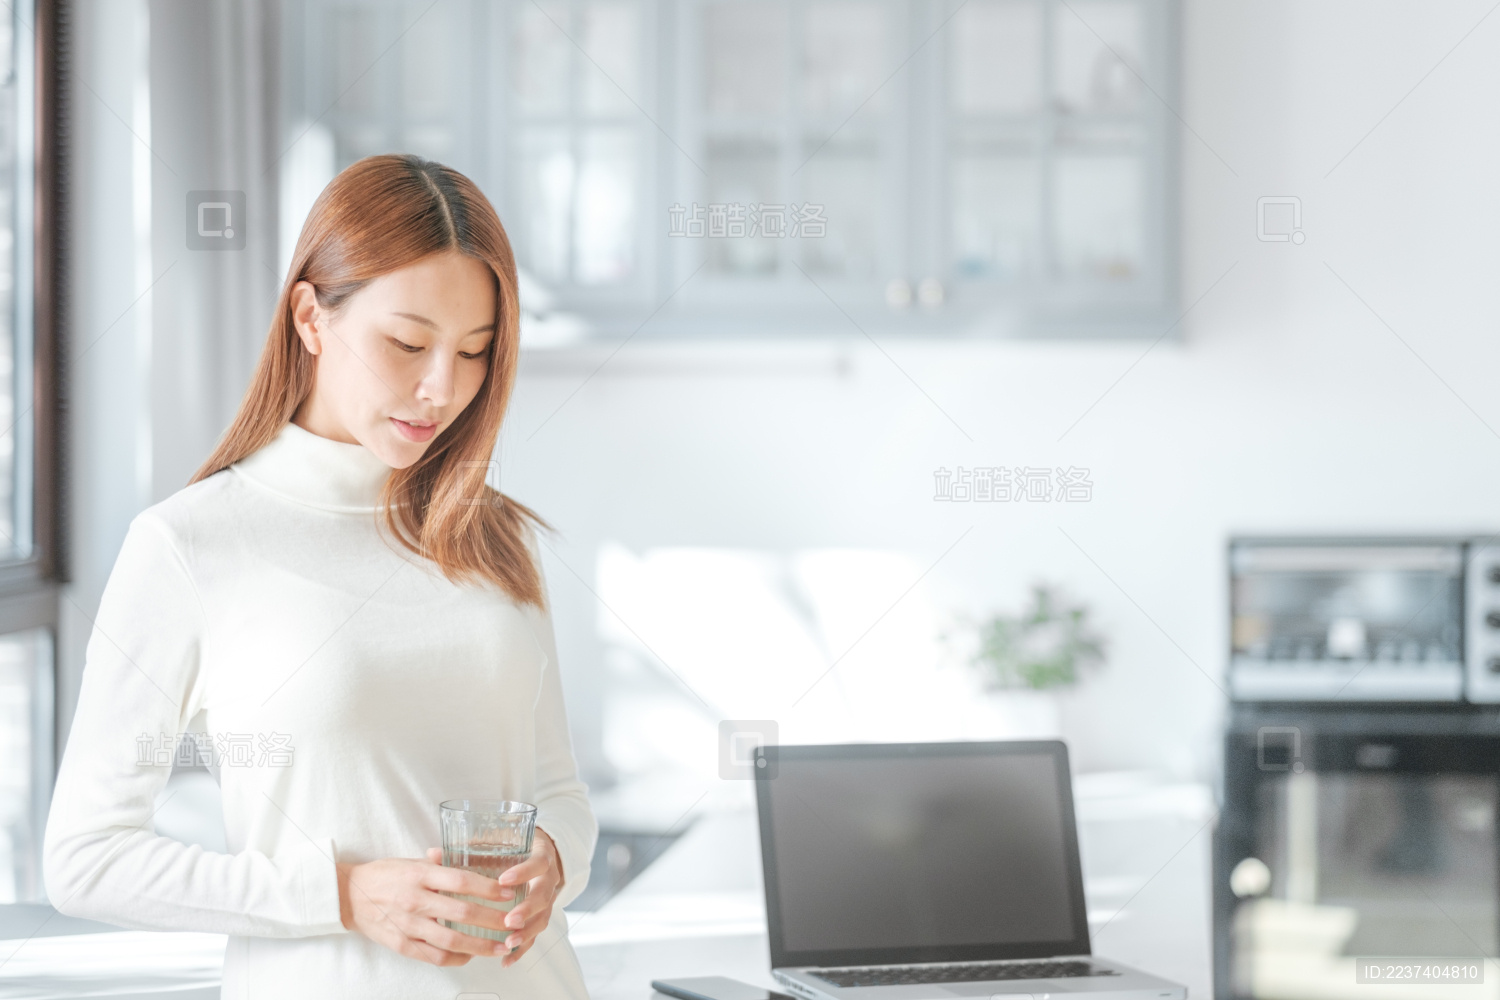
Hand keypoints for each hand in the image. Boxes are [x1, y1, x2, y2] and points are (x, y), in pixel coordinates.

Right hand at [337, 854, 518, 965]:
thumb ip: (440, 862)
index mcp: (420, 875)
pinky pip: (434, 957)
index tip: (508, 892)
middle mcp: (415, 900)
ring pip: (452, 941)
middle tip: (514, 923)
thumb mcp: (411, 860)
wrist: (348, 896)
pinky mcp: (401, 944)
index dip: (488, 888)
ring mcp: (408, 925)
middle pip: (462, 913)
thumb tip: (467, 857)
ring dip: (481, 946)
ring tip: (502, 947)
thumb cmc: (383, 875)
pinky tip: (471, 956)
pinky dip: (457, 959)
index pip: (461, 881)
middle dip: (494, 920)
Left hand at [424, 828, 563, 967]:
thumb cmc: (511, 848)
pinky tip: (506, 960)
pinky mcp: (540, 917)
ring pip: (542, 919)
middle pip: (544, 896)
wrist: (536, 855)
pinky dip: (521, 950)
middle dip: (527, 909)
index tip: (503, 880)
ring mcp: (546, 900)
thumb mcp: (497, 842)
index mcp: (540, 855)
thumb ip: (469, 848)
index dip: (523, 872)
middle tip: (508, 920)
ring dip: (526, 933)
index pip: (538, 863)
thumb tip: (432, 853)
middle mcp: (548, 879)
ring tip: (507, 942)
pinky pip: (535, 936)